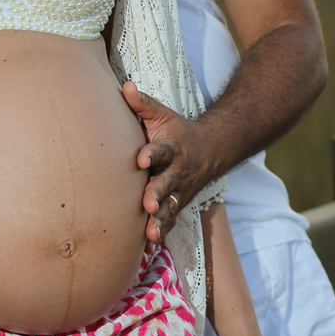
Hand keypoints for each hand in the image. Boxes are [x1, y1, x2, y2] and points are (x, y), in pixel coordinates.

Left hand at [122, 81, 209, 241]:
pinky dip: (159, 236)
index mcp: (171, 148)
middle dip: (157, 194)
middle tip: (148, 203)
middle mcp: (176, 172)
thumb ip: (143, 103)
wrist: (208, 151)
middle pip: (166, 184)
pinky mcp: (175, 206)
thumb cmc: (175, 131)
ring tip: (149, 233)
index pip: (162, 150)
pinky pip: (168, 223)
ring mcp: (178, 192)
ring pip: (169, 208)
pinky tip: (147, 250)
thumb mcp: (162, 115)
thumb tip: (125, 85)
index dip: (152, 154)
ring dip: (159, 221)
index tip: (141, 158)